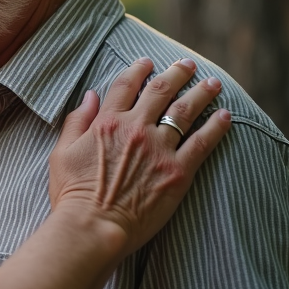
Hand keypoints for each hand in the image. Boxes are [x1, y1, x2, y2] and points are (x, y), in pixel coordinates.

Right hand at [48, 58, 230, 256]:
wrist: (93, 226)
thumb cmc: (73, 193)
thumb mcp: (62, 152)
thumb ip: (78, 121)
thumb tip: (90, 96)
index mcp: (107, 122)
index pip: (126, 85)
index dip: (138, 70)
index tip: (147, 62)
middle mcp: (136, 129)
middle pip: (161, 91)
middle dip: (177, 73)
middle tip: (188, 64)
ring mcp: (160, 149)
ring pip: (186, 112)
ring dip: (201, 93)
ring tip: (213, 83)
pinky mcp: (178, 172)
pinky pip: (203, 143)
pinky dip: (216, 127)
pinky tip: (225, 116)